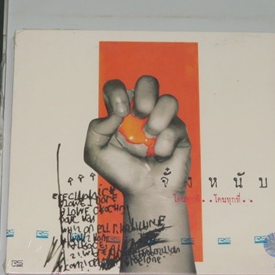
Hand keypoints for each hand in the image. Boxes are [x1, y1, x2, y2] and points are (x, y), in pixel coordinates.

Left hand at [84, 75, 190, 197]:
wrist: (144, 192)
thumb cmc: (121, 172)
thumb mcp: (96, 152)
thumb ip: (96, 129)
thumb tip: (117, 113)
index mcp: (121, 111)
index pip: (117, 87)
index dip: (118, 92)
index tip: (120, 113)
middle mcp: (143, 112)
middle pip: (148, 82)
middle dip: (145, 96)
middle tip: (139, 116)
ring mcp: (163, 120)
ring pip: (169, 100)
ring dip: (157, 120)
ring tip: (150, 138)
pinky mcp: (179, 132)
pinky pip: (176, 127)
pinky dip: (165, 144)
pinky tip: (160, 156)